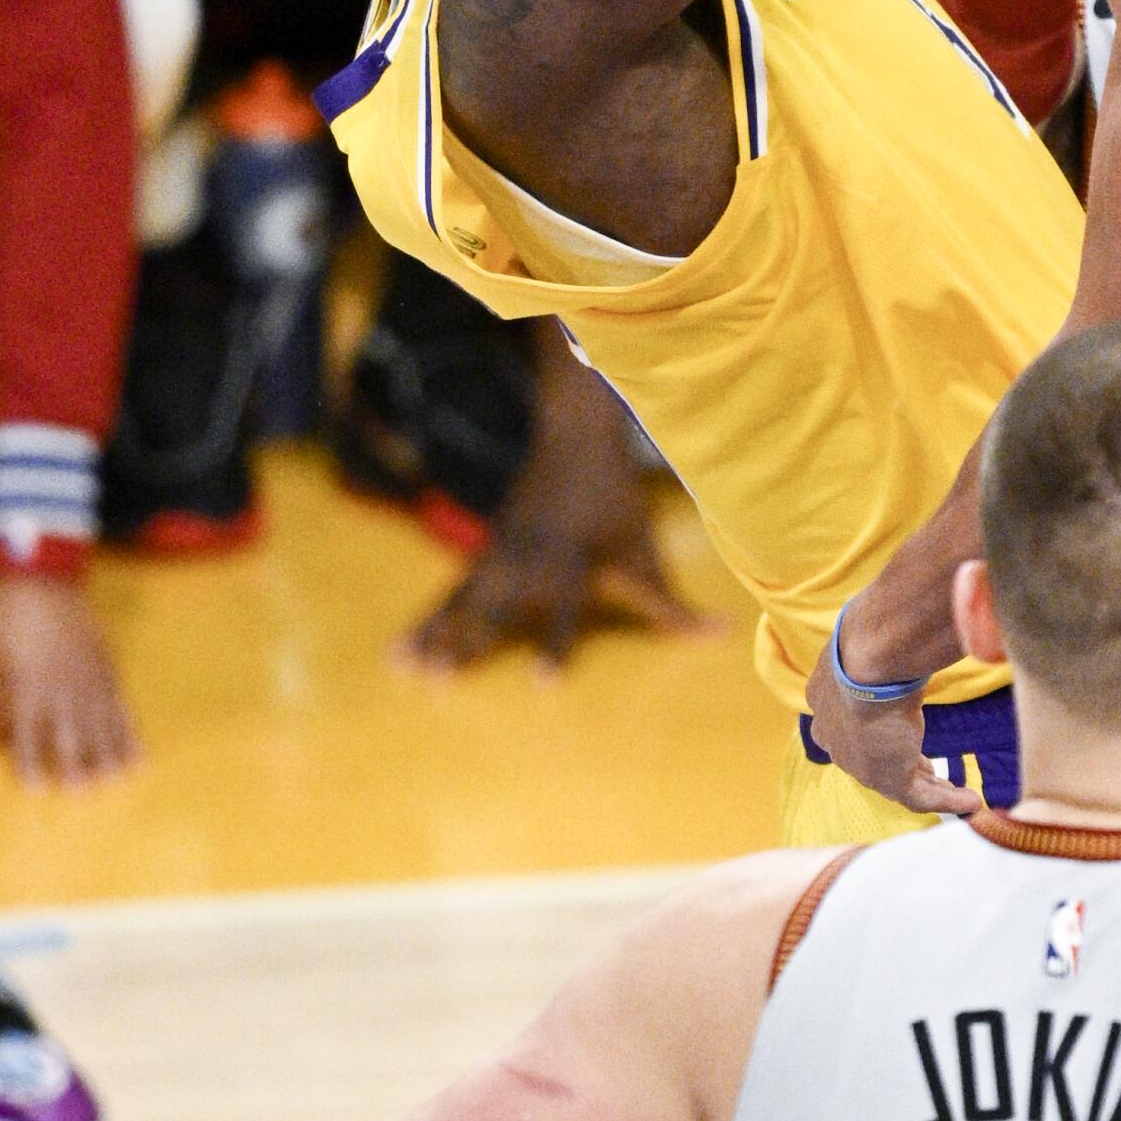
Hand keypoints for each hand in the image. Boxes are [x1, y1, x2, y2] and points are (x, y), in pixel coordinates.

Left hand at [0, 577, 138, 785]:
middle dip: (78, 765)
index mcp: (28, 690)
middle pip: (71, 734)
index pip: (29, 738)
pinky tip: (138, 753)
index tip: (38, 790)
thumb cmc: (9, 623)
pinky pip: (121, 705)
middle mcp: (61, 687)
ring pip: (101, 723)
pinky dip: (130, 731)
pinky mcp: (107, 666)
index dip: (33, 765)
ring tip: (115, 779)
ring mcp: (88, 677)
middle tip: (84, 791)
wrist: (43, 579)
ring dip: (109, 753)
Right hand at [400, 355, 706, 672]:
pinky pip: (448, 593)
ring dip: (432, 637)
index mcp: (572, 560)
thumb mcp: (646, 548)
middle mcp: (529, 559)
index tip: (543, 685)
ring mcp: (500, 554)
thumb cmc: (618, 500)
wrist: (575, 435)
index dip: (555, 644)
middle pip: (495, 606)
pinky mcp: (484, 553)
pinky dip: (423, 622)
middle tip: (439, 682)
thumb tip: (725, 638)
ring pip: (462, 600)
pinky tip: (395, 652)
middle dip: (468, 643)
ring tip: (402, 673)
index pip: (566, 609)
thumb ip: (672, 603)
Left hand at [803, 634, 979, 818]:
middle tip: (930, 769)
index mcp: (824, 700)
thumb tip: (898, 634)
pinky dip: (947, 800)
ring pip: (897, 780)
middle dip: (901, 762)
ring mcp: (858, 763)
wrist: (869, 659)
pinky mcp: (888, 777)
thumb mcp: (867, 641)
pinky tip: (972, 801)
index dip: (873, 731)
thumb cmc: (870, 638)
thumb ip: (879, 650)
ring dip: (930, 785)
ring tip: (957, 792)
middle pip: (870, 756)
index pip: (847, 724)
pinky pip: (920, 796)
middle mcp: (834, 737)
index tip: (899, 731)